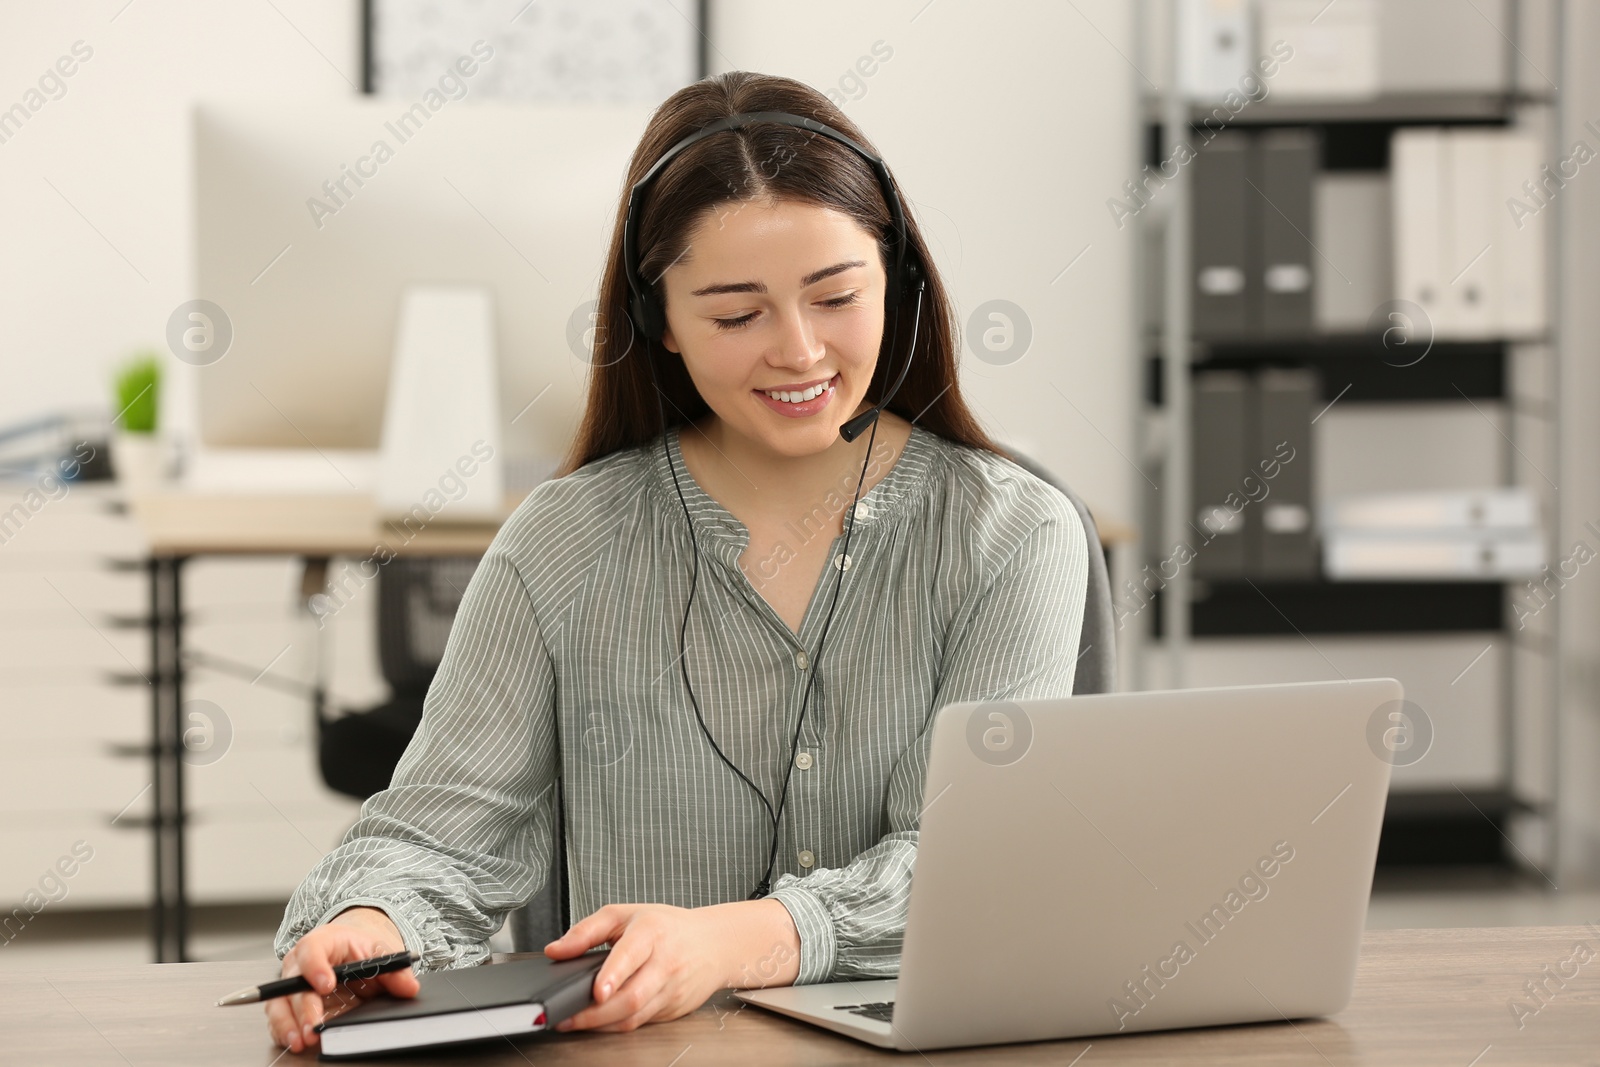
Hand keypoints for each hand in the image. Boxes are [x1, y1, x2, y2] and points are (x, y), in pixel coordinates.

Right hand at [266, 906, 419, 1053]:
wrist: (350, 950)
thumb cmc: (359, 949)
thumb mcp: (380, 951)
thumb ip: (394, 969)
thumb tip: (410, 987)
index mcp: (322, 942)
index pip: (312, 950)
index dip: (316, 967)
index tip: (327, 985)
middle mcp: (299, 963)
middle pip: (293, 983)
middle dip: (303, 1007)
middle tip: (315, 1026)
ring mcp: (290, 985)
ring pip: (280, 1003)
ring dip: (288, 1024)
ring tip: (301, 1041)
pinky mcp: (289, 1005)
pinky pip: (279, 1019)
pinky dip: (284, 1032)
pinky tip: (294, 1042)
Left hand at [543, 899, 799, 1032]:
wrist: (714, 943)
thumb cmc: (667, 927)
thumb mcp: (625, 914)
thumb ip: (586, 930)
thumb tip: (555, 950)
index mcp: (652, 932)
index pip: (632, 955)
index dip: (614, 975)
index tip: (597, 991)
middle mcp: (665, 962)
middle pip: (631, 997)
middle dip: (595, 1013)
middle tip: (566, 1016)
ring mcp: (671, 989)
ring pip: (634, 1016)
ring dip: (601, 1024)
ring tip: (573, 1022)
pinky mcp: (673, 1009)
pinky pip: (640, 1023)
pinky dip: (616, 1026)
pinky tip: (598, 1022)